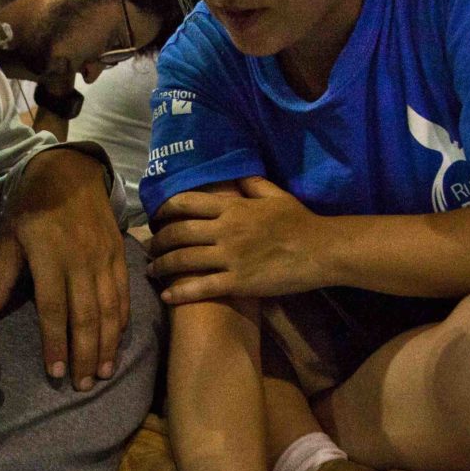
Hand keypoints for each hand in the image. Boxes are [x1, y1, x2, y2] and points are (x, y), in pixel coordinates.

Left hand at [0, 149, 127, 390]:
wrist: (70, 170)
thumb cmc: (33, 205)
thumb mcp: (10, 236)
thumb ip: (2, 276)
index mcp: (50, 258)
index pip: (54, 310)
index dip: (55, 343)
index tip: (56, 373)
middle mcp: (80, 261)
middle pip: (85, 317)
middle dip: (85, 355)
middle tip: (82, 386)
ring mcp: (104, 258)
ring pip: (109, 309)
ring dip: (107, 345)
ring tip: (102, 373)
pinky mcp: (119, 254)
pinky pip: (123, 294)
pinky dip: (122, 321)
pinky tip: (117, 342)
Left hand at [148, 177, 321, 303]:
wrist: (320, 250)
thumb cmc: (300, 222)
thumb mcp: (275, 194)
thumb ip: (252, 183)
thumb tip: (235, 174)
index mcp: (232, 207)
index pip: (186, 203)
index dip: (164, 210)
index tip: (155, 217)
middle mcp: (225, 230)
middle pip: (178, 233)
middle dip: (157, 241)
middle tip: (149, 248)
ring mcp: (230, 257)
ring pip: (184, 260)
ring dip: (162, 266)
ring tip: (152, 270)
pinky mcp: (238, 283)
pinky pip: (201, 288)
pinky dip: (180, 292)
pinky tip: (167, 296)